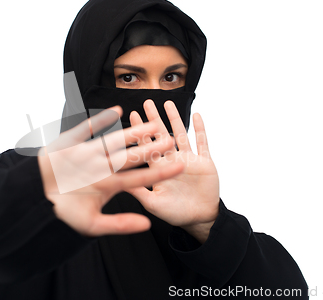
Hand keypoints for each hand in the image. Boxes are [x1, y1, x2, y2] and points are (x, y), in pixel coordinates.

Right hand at [37, 106, 184, 236]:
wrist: (34, 200)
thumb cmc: (62, 213)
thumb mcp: (93, 225)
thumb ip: (120, 224)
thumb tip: (147, 225)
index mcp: (109, 185)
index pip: (140, 176)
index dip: (160, 170)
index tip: (180, 165)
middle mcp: (102, 168)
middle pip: (131, 156)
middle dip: (150, 148)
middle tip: (171, 139)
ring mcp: (88, 154)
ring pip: (114, 141)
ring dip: (132, 131)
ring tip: (151, 123)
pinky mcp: (72, 144)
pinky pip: (87, 129)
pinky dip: (100, 120)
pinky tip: (116, 110)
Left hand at [125, 100, 219, 243]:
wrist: (199, 219)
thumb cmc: (175, 213)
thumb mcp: (153, 203)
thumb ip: (138, 191)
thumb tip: (118, 180)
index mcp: (159, 169)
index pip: (147, 146)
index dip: (140, 131)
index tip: (133, 115)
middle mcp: (172, 161)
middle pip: (161, 136)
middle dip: (154, 119)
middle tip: (147, 103)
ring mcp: (189, 160)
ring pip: (180, 134)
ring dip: (175, 119)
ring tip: (168, 103)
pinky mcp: (204, 162)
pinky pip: (202, 143)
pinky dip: (200, 130)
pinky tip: (197, 115)